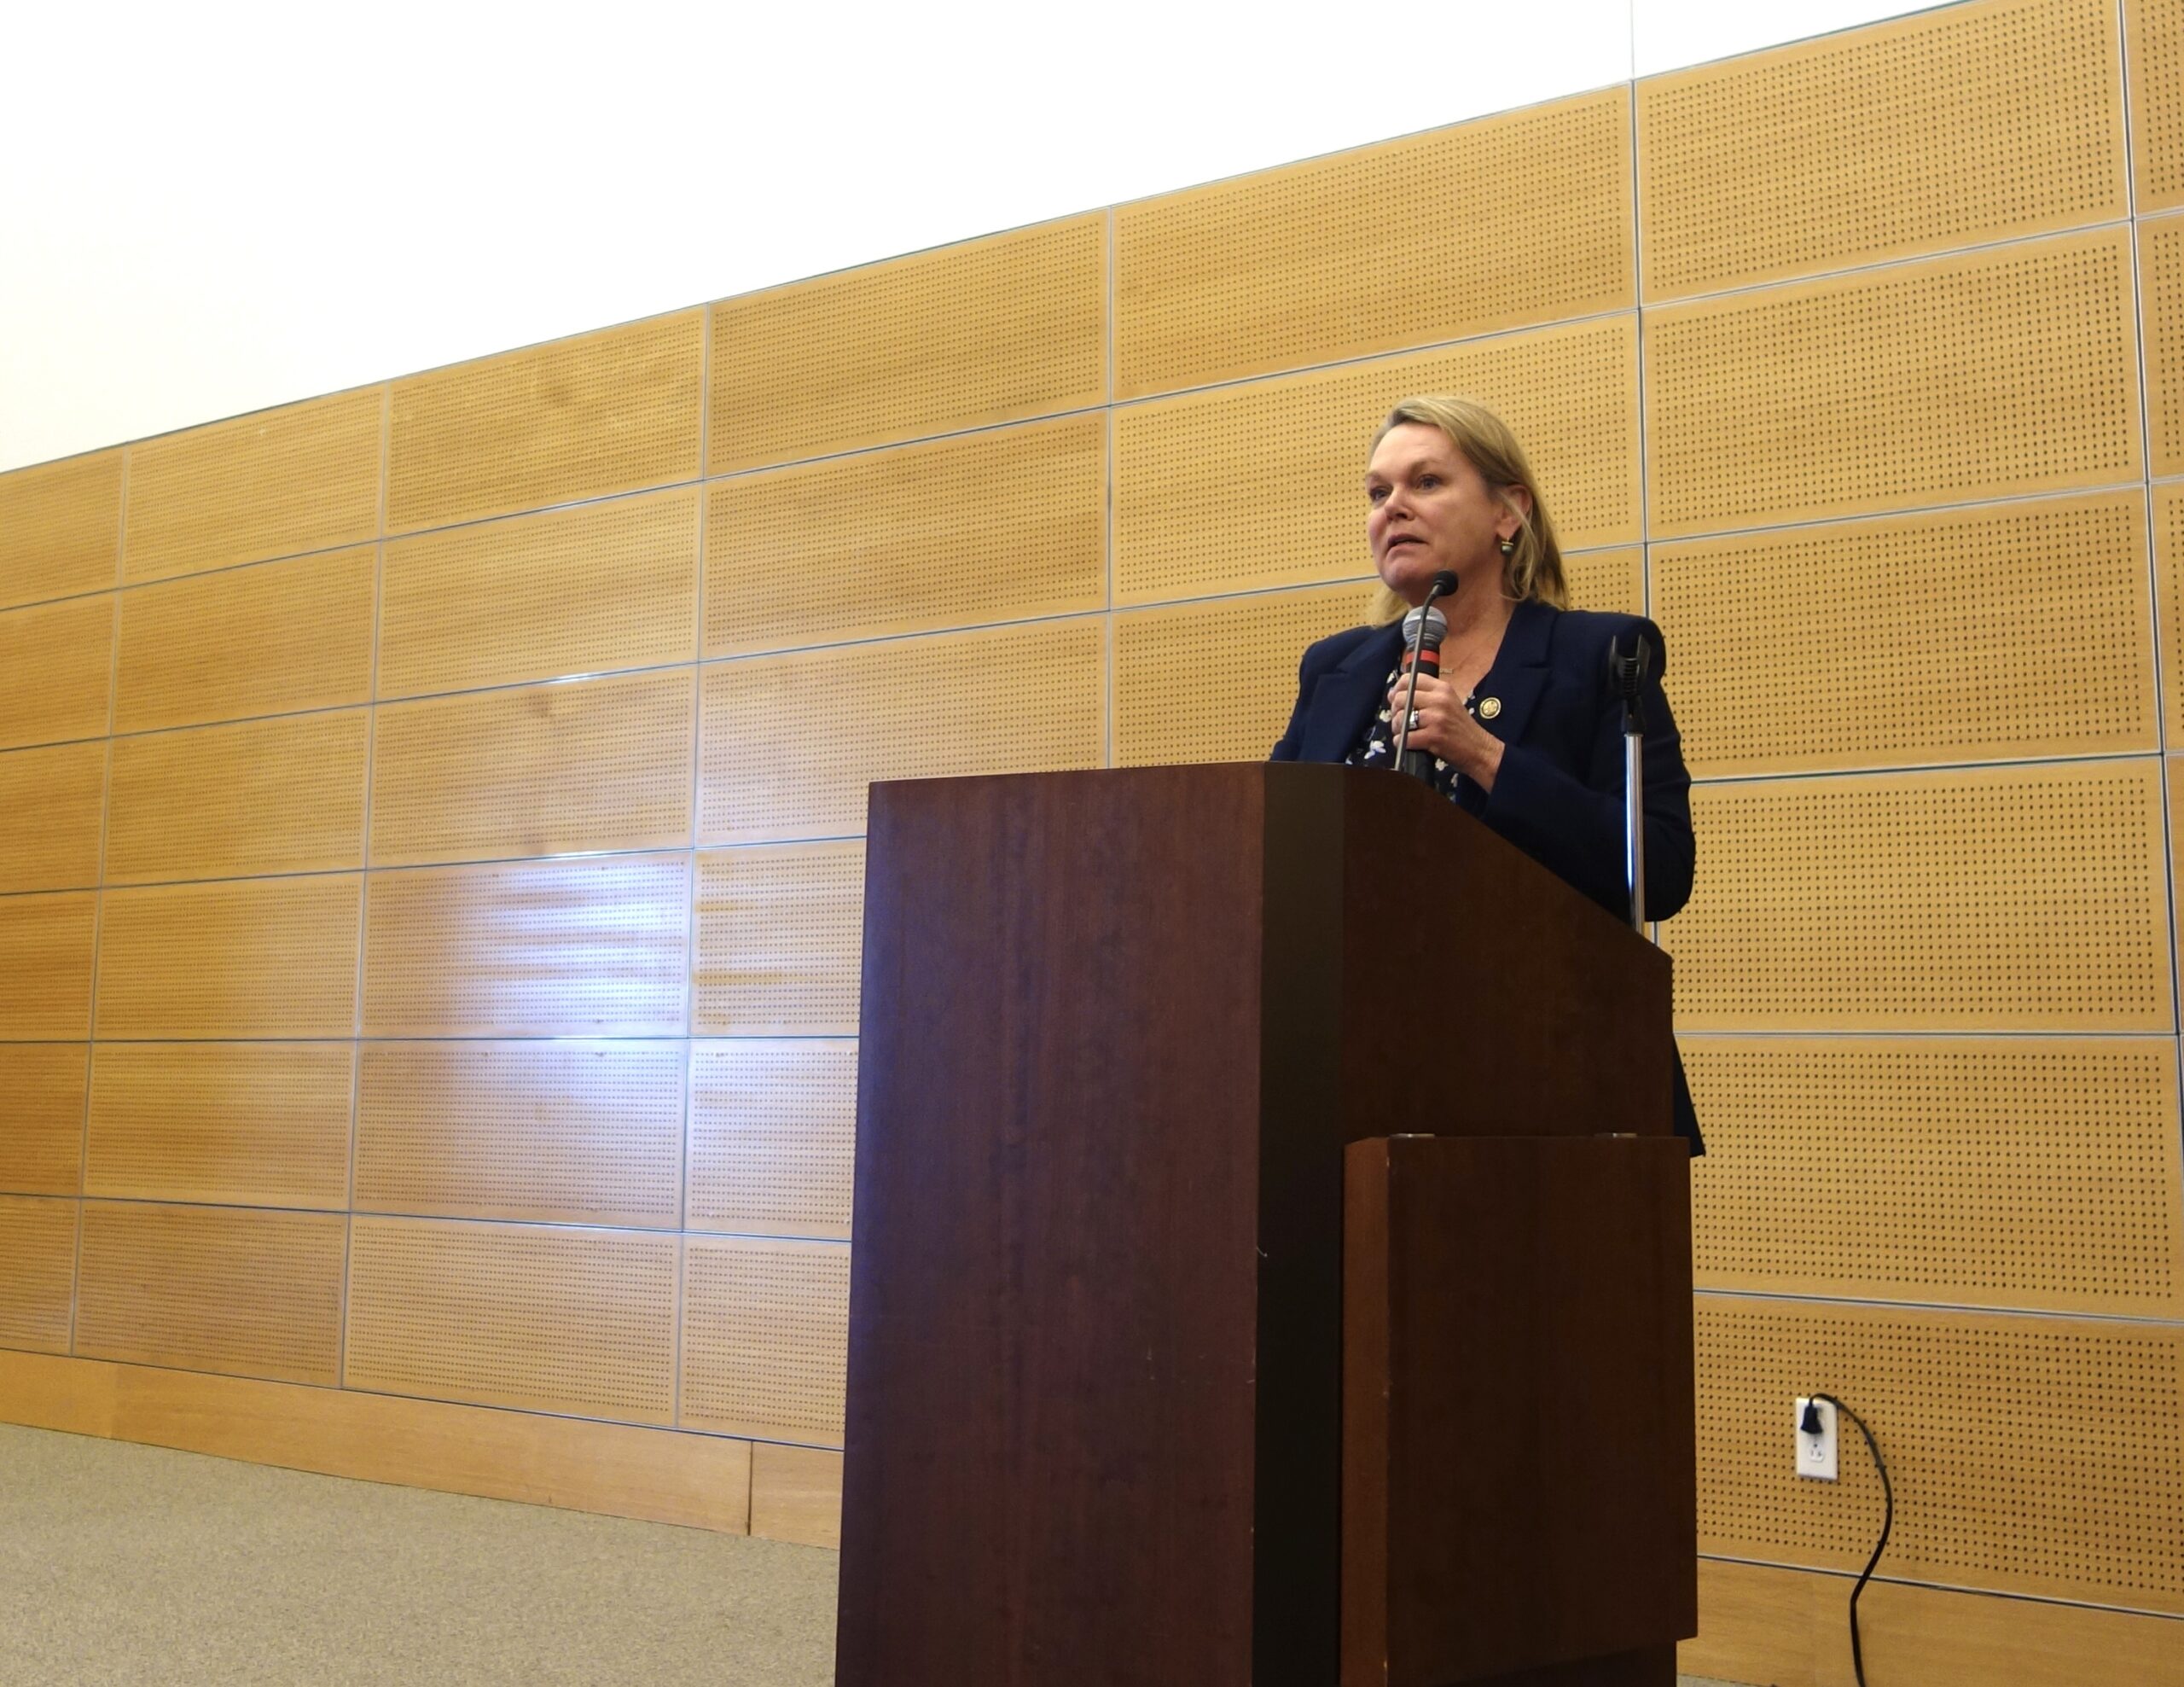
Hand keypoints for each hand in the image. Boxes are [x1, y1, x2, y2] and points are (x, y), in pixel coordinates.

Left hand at [1384, 670, 1504, 790]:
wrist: (1479, 749)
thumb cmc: (1461, 728)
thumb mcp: (1448, 703)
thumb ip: (1425, 696)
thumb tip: (1394, 694)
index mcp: (1442, 689)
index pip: (1409, 680)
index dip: (1397, 690)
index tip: (1395, 699)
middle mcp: (1440, 700)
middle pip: (1401, 698)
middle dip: (1395, 712)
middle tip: (1400, 721)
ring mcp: (1437, 718)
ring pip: (1400, 718)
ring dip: (1397, 728)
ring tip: (1405, 733)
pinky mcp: (1433, 736)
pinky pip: (1405, 737)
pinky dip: (1401, 742)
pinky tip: (1409, 743)